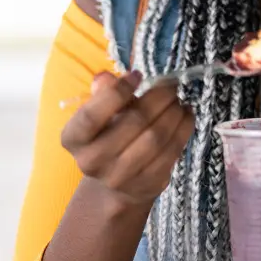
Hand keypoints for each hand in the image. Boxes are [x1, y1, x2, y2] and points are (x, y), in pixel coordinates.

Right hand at [60, 71, 194, 210]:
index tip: (138, 75)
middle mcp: (91, 162)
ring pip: (156, 137)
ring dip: (174, 113)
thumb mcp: (101, 113)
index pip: (91, 116)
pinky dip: (184, 128)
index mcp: (73, 139)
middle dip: (158, 98)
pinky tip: (186, 115)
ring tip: (179, 100)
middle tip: (171, 85)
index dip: (116, 92)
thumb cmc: (109, 135)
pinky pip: (171, 152)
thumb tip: (105, 78)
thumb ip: (103, 93)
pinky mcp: (147, 185)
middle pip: (133, 122)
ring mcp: (120, 178)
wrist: (117, 182)